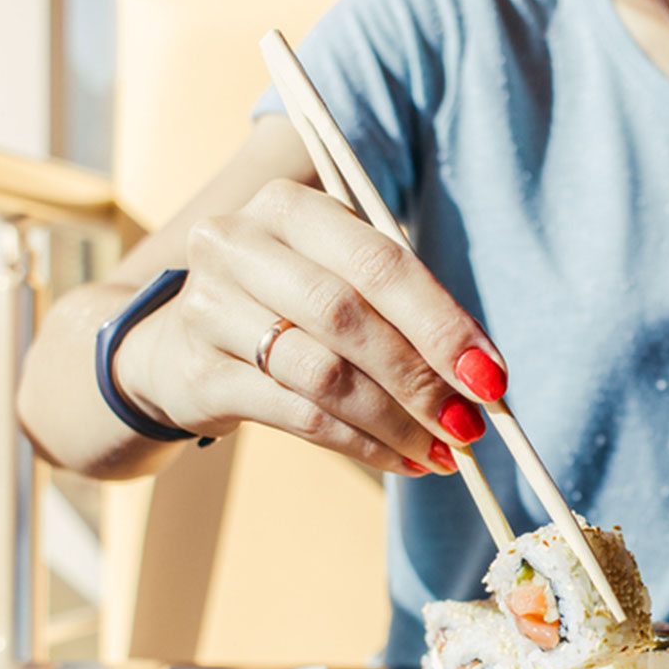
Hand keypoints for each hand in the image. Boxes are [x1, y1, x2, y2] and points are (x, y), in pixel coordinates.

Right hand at [114, 179, 507, 475]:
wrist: (178, 344)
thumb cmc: (289, 306)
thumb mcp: (341, 282)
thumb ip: (404, 313)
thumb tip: (482, 379)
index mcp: (290, 208)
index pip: (380, 263)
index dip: (441, 323)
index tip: (491, 377)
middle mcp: (240, 244)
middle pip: (348, 316)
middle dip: (421, 378)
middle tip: (470, 425)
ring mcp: (210, 308)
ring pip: (324, 373)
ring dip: (397, 421)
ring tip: (443, 452)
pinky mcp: (200, 373)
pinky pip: (299, 415)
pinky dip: (363, 444)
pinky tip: (402, 460)